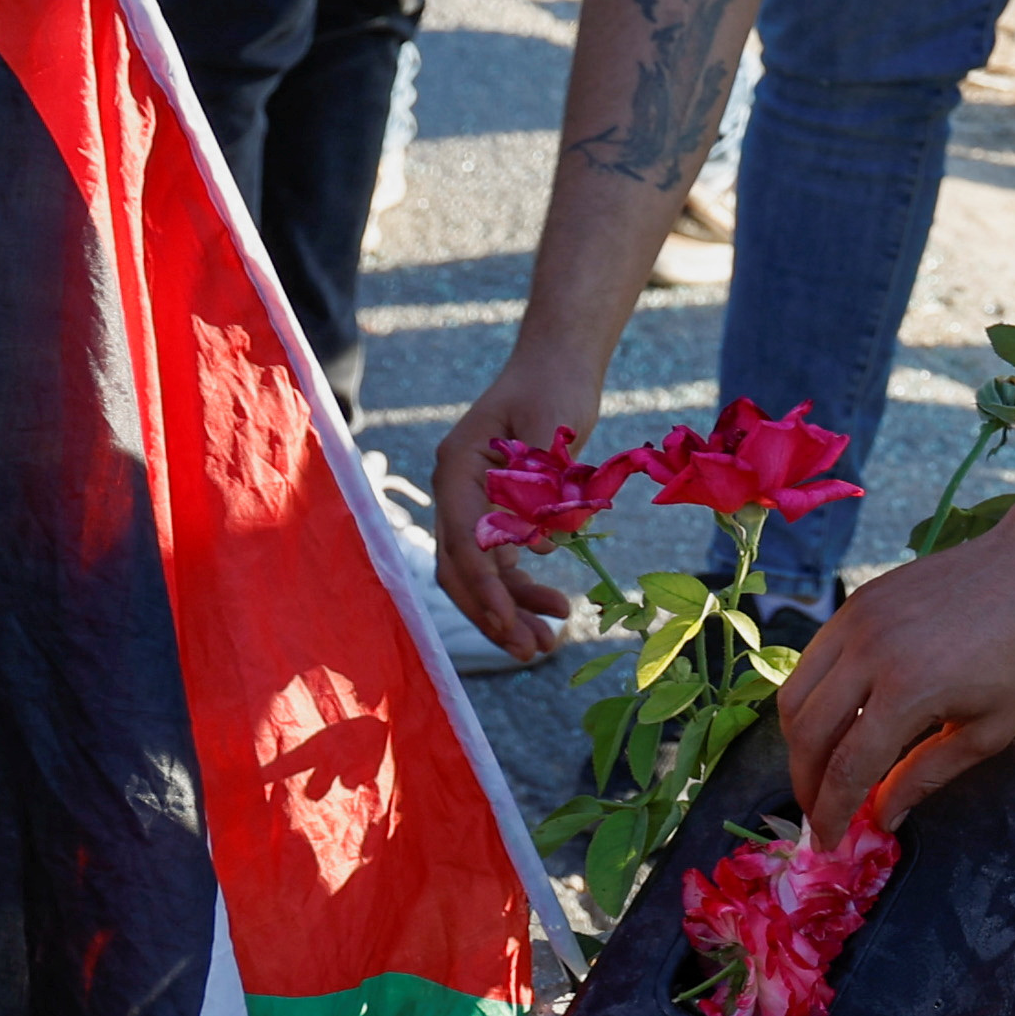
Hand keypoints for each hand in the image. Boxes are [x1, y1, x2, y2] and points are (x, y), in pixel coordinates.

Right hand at [428, 366, 598, 660]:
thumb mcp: (554, 431)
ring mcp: (473, 503)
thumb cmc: (556, 388)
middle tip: (530, 651)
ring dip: (511, 610)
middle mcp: (455, 490)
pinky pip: (503, 561)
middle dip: (493, 615)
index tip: (511, 624)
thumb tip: (537, 548)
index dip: (486, 589)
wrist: (558, 365)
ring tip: (548, 642)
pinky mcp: (497, 512)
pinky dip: (526, 586)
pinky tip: (559, 605)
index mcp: (457, 468)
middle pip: (461, 569)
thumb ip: (543, 486)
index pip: (463, 543)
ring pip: (481, 573)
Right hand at [775, 519, 1014, 835]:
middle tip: (820, 813)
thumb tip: (883, 816)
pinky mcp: (855, 601)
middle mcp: (868, 652)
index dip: (832, 812)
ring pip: (795, 695)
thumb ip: (926, 776)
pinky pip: (812, 660)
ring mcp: (856, 621)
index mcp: (907, 690)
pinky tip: (835, 721)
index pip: (848, 767)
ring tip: (821, 772)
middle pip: (807, 734)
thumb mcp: (988, 730)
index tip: (829, 843)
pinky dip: (811, 698)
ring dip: (799, 742)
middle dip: (806, 785)